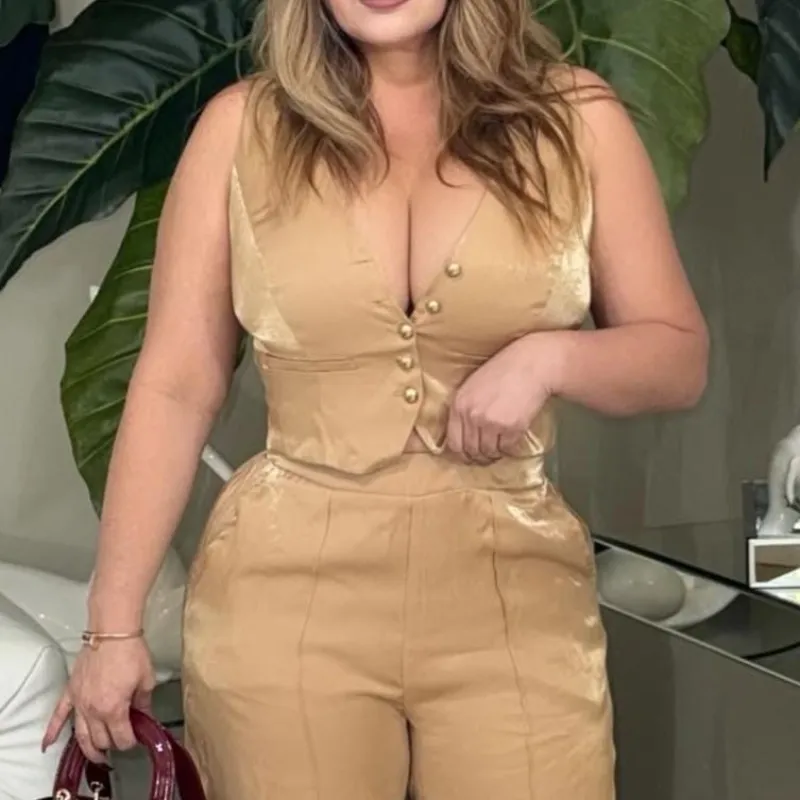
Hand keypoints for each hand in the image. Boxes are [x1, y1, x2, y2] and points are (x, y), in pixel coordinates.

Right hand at [42, 637, 155, 762]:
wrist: (112, 633)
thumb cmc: (132, 653)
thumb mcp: (146, 680)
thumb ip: (144, 703)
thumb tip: (145, 716)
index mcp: (114, 709)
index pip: (121, 738)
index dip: (130, 741)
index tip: (136, 737)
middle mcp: (93, 711)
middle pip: (100, 740)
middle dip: (112, 744)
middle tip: (120, 742)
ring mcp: (79, 703)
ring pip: (80, 735)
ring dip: (88, 748)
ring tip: (96, 756)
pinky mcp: (70, 692)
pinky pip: (58, 716)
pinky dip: (52, 732)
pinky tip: (47, 744)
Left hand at [446, 333, 562, 462]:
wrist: (531, 364)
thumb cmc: (503, 372)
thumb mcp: (473, 386)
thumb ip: (465, 409)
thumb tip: (464, 435)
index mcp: (458, 404)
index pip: (453, 443)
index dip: (462, 454)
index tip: (469, 457)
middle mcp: (471, 415)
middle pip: (471, 450)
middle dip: (479, 457)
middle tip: (487, 457)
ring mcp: (490, 422)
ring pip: (489, 452)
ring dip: (495, 454)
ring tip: (500, 448)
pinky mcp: (511, 427)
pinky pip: (507, 448)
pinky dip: (510, 449)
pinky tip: (512, 440)